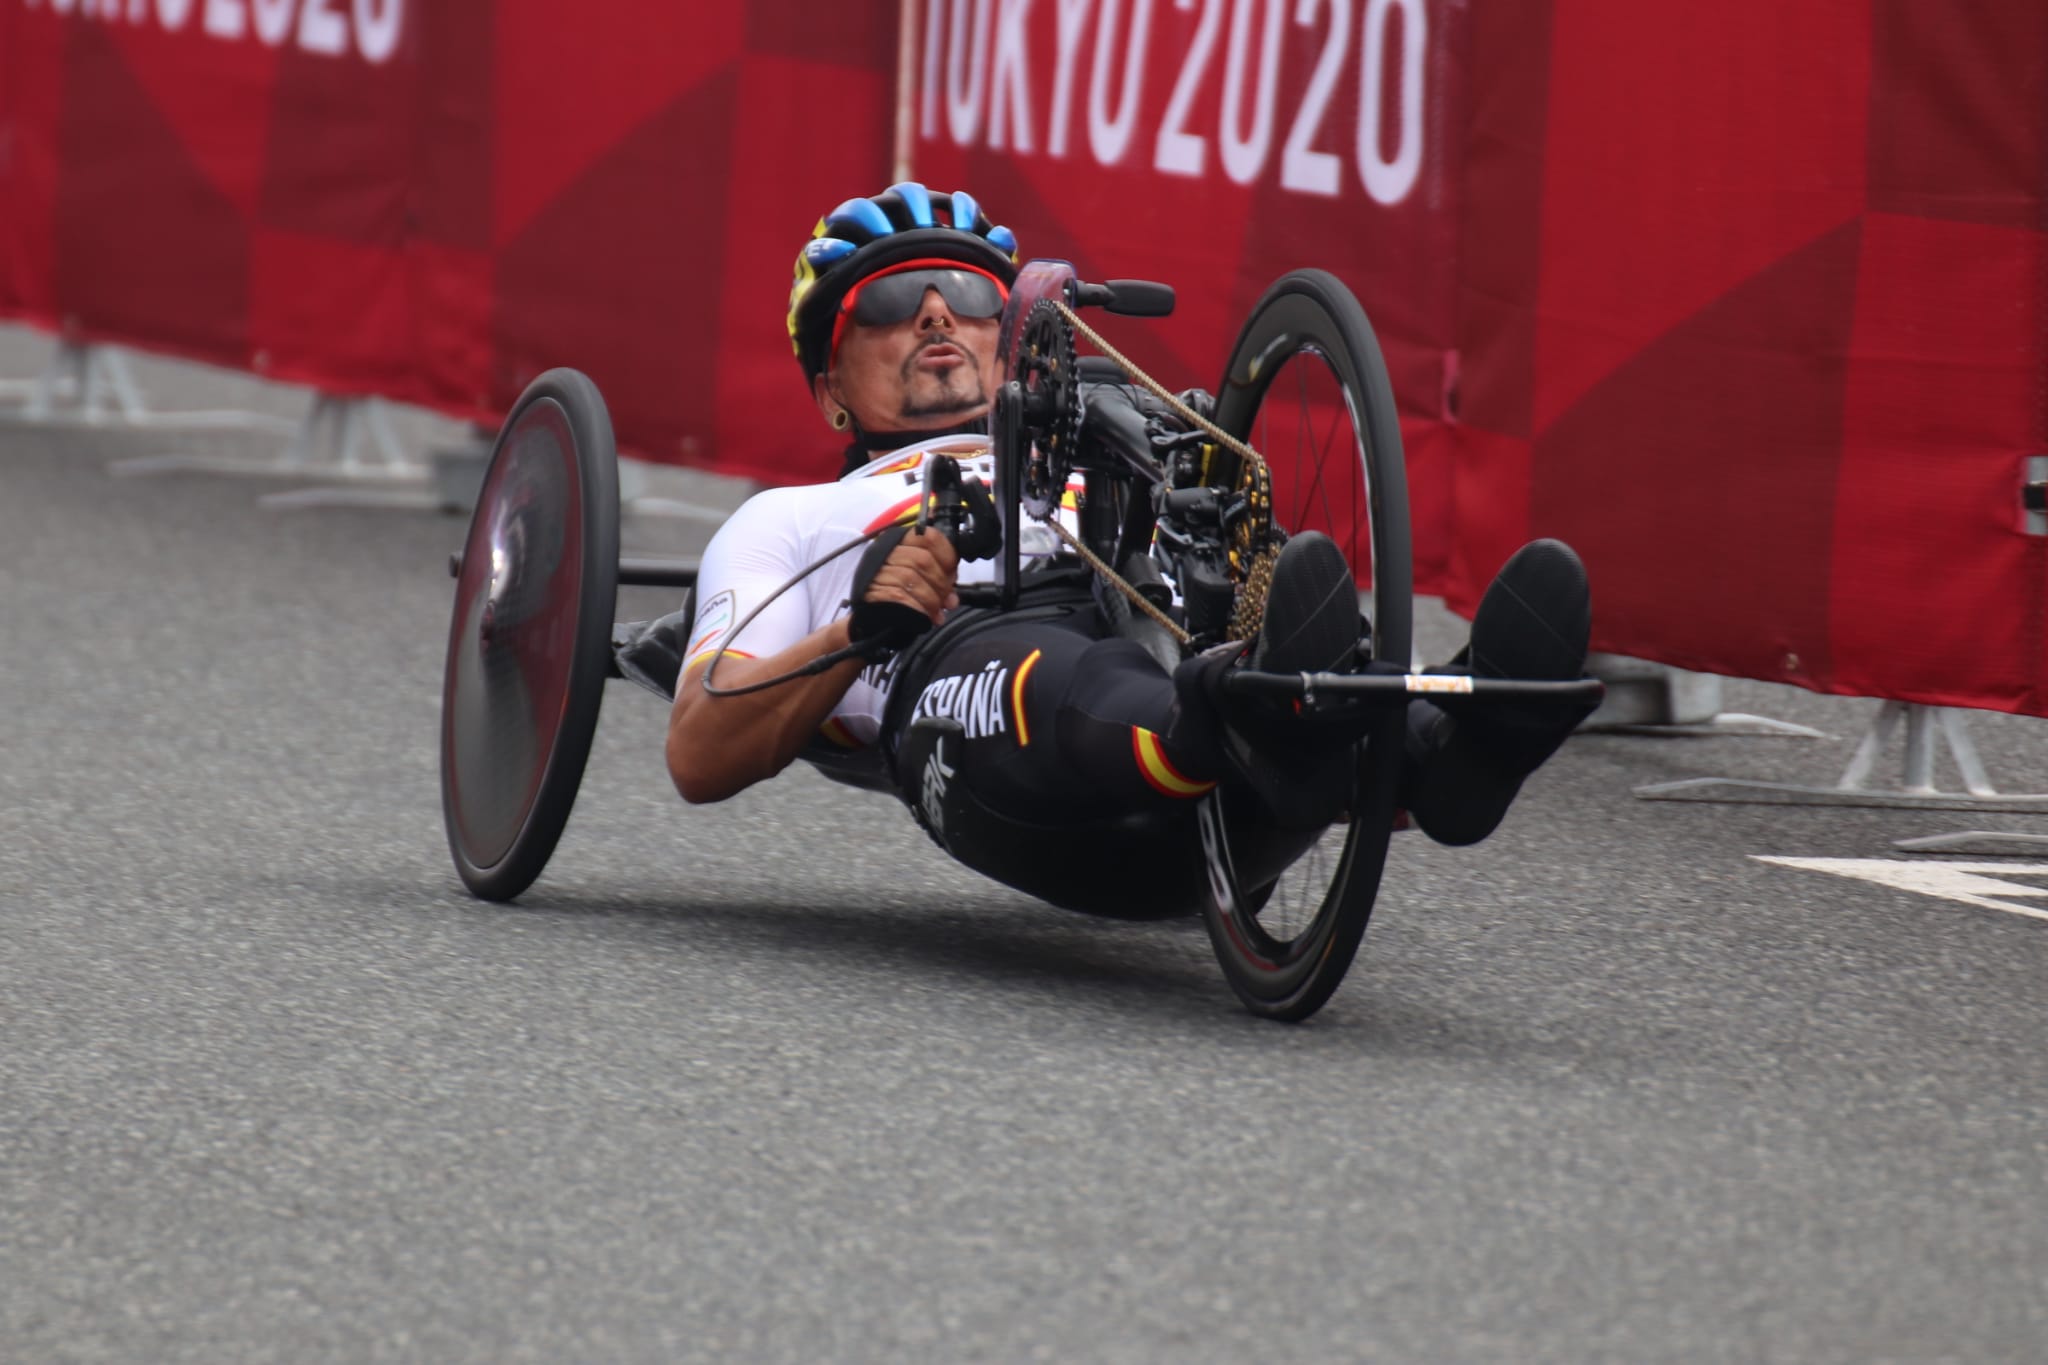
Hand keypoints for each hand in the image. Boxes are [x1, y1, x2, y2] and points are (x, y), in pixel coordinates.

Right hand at [849, 525, 959, 649]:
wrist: (869, 618)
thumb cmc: (899, 594)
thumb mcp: (919, 578)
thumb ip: (939, 579)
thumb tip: (952, 598)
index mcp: (900, 542)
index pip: (927, 536)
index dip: (946, 554)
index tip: (951, 572)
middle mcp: (886, 553)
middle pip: (922, 560)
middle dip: (940, 583)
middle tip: (946, 598)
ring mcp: (876, 572)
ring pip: (911, 578)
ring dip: (930, 599)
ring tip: (935, 611)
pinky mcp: (872, 592)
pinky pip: (900, 597)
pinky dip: (917, 609)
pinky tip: (924, 616)